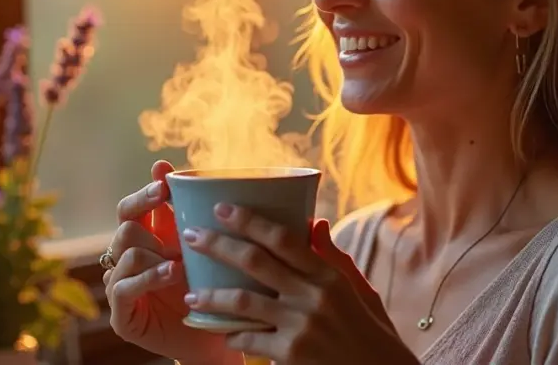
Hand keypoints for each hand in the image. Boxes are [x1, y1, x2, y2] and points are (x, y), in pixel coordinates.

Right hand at [103, 161, 239, 364]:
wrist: (214, 338)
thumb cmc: (209, 288)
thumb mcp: (199, 245)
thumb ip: (182, 208)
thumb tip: (163, 163)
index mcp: (144, 240)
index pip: (129, 208)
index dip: (144, 195)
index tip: (165, 187)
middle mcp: (126, 261)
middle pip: (125, 227)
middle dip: (154, 231)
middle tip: (181, 241)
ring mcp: (120, 288)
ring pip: (126, 253)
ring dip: (157, 255)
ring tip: (181, 265)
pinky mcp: (120, 315)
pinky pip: (124, 287)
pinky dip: (150, 277)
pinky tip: (172, 274)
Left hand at [180, 203, 420, 364]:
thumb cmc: (368, 330)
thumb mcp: (358, 289)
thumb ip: (333, 257)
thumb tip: (315, 222)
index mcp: (328, 275)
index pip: (283, 238)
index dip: (249, 221)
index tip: (222, 208)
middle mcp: (313, 296)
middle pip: (255, 261)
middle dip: (218, 245)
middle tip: (191, 236)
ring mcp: (301, 325)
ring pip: (243, 301)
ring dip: (211, 296)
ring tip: (190, 293)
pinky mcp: (291, 355)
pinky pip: (249, 340)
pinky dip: (231, 335)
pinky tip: (221, 332)